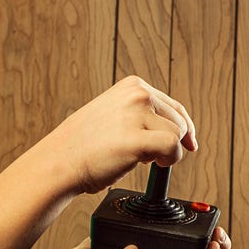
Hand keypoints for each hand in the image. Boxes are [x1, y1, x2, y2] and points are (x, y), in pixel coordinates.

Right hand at [44, 76, 197, 194]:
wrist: (60, 161)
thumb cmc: (84, 145)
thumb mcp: (114, 114)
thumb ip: (140, 114)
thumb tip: (173, 129)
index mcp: (132, 85)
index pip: (172, 105)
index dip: (184, 127)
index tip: (189, 142)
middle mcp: (138, 94)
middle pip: (179, 120)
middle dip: (171, 141)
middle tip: (149, 155)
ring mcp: (138, 113)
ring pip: (176, 135)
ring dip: (165, 152)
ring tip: (138, 157)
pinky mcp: (138, 137)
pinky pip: (172, 148)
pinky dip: (168, 161)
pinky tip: (150, 163)